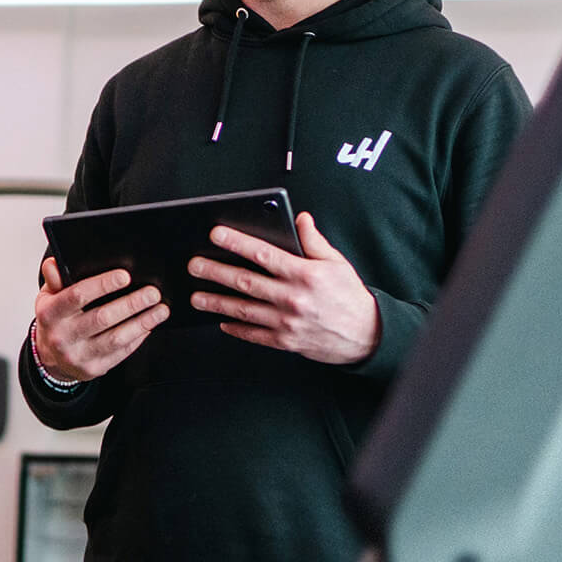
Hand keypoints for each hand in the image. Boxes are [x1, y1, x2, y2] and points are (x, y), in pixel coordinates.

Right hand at [33, 257, 167, 381]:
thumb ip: (54, 279)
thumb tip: (53, 263)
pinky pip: (121, 353)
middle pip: (102, 317)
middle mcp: (61, 337)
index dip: (102, 285)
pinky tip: (149, 325)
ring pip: (116, 338)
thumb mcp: (49, 296)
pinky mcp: (93, 369)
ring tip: (160, 310)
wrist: (50, 355)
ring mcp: (77, 356)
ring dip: (142, 322)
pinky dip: (138, 338)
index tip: (125, 276)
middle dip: (131, 304)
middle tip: (152, 293)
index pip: (78, 296)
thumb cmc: (55, 318)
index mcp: (49, 314)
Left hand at [187, 212, 379, 364]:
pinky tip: (221, 321)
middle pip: (245, 282)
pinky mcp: (285, 341)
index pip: (263, 254)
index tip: (217, 234)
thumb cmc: (350, 297)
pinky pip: (254, 334)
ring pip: (243, 310)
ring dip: (216, 302)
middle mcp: (292, 298)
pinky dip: (236, 328)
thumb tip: (300, 219)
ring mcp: (287, 322)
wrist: (367, 336)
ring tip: (196, 296)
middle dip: (215, 272)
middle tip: (194, 265)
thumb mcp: (336, 263)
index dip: (237, 243)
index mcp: (304, 274)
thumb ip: (314, 241)